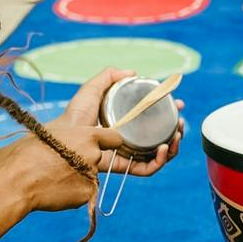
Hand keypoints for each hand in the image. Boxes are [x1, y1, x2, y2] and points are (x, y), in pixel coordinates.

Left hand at [19, 70, 180, 210]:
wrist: (62, 142)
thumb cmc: (73, 116)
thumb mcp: (90, 90)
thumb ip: (109, 76)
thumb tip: (134, 72)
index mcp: (122, 122)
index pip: (149, 117)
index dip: (165, 110)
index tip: (176, 103)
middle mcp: (126, 139)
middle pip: (157, 136)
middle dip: (174, 129)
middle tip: (180, 120)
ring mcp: (124, 155)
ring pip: (156, 154)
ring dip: (172, 146)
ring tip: (176, 134)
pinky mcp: (122, 169)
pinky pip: (146, 169)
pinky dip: (159, 160)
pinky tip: (164, 148)